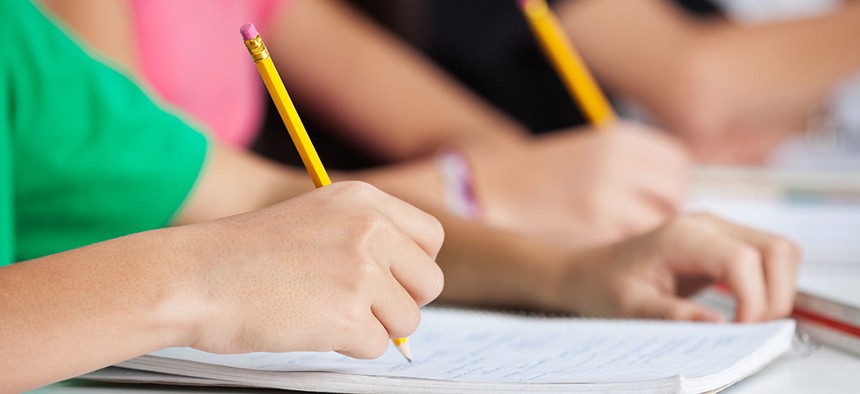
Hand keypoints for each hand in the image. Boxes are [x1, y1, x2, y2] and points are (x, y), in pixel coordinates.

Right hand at [181, 181, 443, 358]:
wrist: (192, 278)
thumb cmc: (244, 255)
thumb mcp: (314, 218)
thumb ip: (366, 237)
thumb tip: (410, 283)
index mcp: (363, 200)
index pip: (431, 237)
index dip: (415, 265)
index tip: (391, 278)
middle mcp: (370, 229)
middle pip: (429, 283)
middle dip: (400, 302)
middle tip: (357, 304)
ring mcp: (361, 271)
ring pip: (407, 320)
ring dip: (373, 327)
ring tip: (324, 312)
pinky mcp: (348, 315)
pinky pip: (377, 347)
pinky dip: (348, 347)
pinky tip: (311, 326)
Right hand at [468, 121, 691, 246]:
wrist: (489, 190)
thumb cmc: (540, 175)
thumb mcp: (589, 150)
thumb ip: (633, 163)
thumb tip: (676, 187)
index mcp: (619, 138)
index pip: (678, 162)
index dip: (674, 184)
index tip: (661, 196)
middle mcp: (618, 163)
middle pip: (675, 193)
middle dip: (665, 210)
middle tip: (644, 220)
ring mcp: (607, 198)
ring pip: (659, 223)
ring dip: (650, 232)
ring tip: (624, 235)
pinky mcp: (595, 231)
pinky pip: (633, 244)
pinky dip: (628, 248)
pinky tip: (607, 246)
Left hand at [551, 213, 799, 321]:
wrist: (589, 271)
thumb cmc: (604, 286)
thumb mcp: (630, 309)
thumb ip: (673, 317)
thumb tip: (719, 328)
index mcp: (681, 237)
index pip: (742, 260)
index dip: (754, 299)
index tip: (743, 331)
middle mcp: (706, 225)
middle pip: (776, 250)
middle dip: (777, 295)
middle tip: (752, 329)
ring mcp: (719, 231)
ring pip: (781, 251)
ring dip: (779, 289)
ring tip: (751, 321)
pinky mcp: (724, 244)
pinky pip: (768, 258)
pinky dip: (771, 285)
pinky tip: (747, 309)